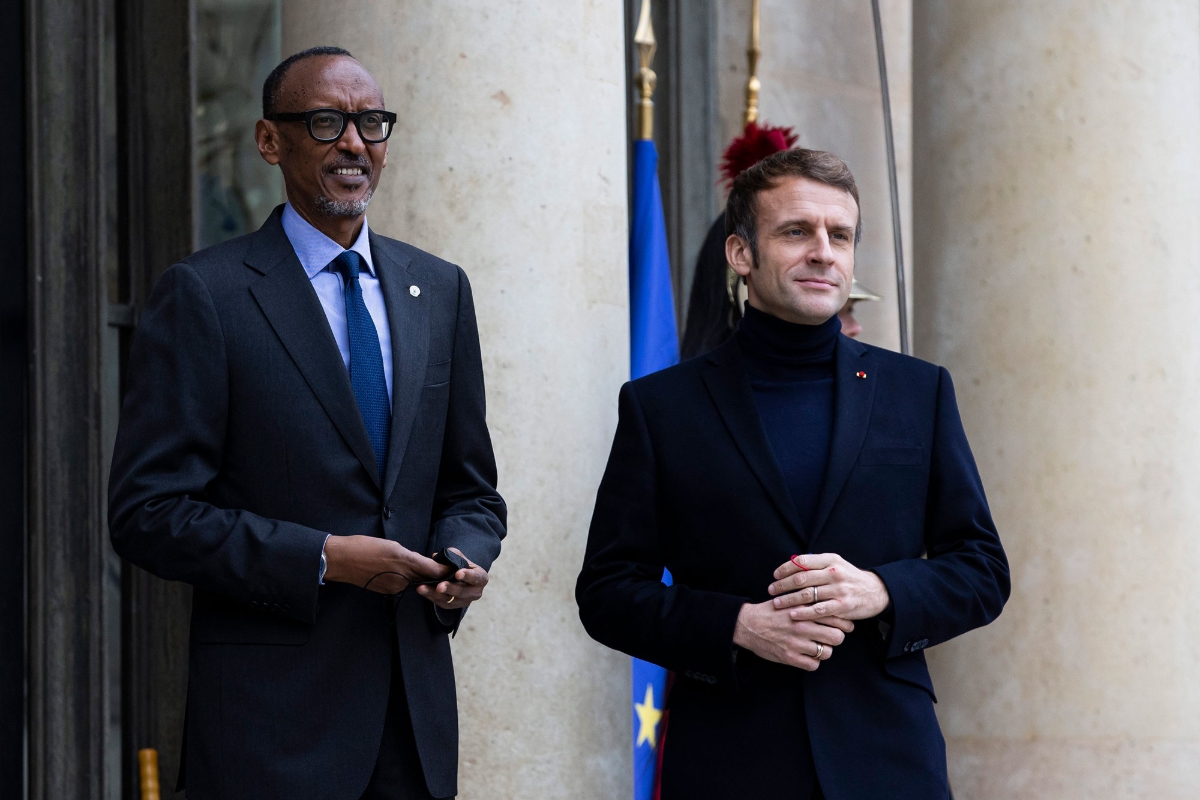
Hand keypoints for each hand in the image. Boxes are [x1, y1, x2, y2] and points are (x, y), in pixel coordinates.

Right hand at [322, 535, 450, 593]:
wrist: (340, 560)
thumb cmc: (362, 546)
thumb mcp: (390, 544)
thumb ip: (409, 554)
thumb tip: (419, 561)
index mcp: (404, 561)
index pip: (434, 570)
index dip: (445, 569)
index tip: (453, 566)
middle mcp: (401, 578)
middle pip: (426, 578)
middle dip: (435, 574)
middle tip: (443, 568)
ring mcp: (393, 587)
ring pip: (414, 582)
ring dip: (419, 577)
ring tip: (418, 567)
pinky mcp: (386, 591)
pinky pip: (402, 586)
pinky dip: (405, 580)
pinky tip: (399, 572)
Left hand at [415, 548, 488, 609]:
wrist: (460, 577)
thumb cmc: (461, 564)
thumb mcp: (459, 556)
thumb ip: (451, 555)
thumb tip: (435, 556)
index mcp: (481, 577)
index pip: (476, 577)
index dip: (467, 575)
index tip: (457, 574)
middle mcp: (476, 592)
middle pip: (462, 591)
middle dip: (450, 588)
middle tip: (439, 586)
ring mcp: (465, 601)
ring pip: (450, 599)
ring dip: (435, 594)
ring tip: (423, 588)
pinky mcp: (454, 606)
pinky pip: (442, 603)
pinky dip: (432, 597)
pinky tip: (423, 591)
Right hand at [732, 600, 853, 671]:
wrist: (747, 624)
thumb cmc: (770, 611)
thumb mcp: (790, 599)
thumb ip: (809, 601)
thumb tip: (831, 603)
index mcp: (804, 610)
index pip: (835, 617)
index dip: (844, 622)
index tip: (845, 625)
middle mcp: (802, 626)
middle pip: (837, 637)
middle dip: (837, 637)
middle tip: (832, 637)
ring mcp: (796, 643)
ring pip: (827, 652)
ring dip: (825, 650)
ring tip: (818, 646)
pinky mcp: (789, 657)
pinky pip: (813, 665)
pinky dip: (813, 661)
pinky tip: (808, 656)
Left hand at [768, 553, 890, 621]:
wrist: (876, 591)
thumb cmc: (850, 578)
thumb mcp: (836, 564)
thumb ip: (817, 563)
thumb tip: (792, 562)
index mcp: (830, 560)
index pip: (802, 561)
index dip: (785, 568)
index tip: (775, 575)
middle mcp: (834, 573)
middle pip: (802, 578)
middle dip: (783, 585)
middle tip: (771, 590)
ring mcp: (839, 589)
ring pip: (808, 594)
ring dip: (789, 599)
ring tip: (776, 603)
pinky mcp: (843, 606)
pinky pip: (819, 610)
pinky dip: (804, 612)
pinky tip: (793, 615)